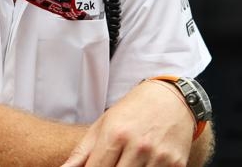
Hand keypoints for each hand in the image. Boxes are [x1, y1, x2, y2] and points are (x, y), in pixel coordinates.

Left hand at [61, 79, 193, 165]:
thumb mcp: (102, 125)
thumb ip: (82, 152)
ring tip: (124, 162)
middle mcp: (138, 146)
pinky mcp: (177, 163)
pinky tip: (141, 164)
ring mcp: (159, 156)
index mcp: (115, 135)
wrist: (169, 99)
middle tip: (108, 164)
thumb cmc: (130, 112)